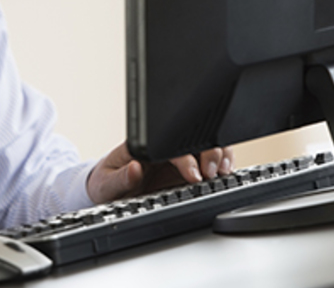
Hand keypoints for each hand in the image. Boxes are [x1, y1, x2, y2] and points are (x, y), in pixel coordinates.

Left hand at [86, 142, 233, 204]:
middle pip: (194, 141)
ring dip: (219, 155)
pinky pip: (208, 162)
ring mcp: (178, 159)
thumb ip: (121, 178)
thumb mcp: (107, 183)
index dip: (186, 158)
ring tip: (224, 171)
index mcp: (146, 146)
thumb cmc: (106, 183)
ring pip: (206, 147)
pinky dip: (221, 164)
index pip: (171, 145)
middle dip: (210, 153)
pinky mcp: (186, 170)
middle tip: (213, 173)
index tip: (194, 173)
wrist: (109, 191)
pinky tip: (226, 172)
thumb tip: (134, 169)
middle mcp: (165, 149)